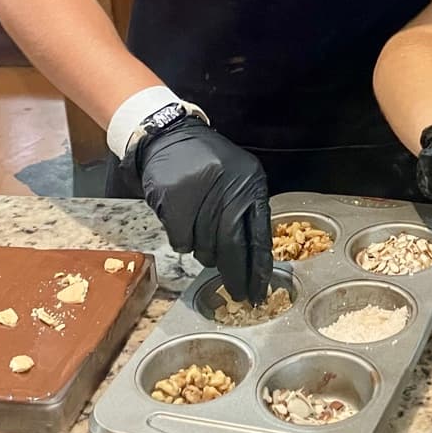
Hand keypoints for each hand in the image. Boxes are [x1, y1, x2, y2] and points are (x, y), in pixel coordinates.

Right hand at [125, 119, 272, 303]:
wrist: (172, 137)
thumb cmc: (210, 164)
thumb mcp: (240, 180)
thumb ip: (249, 213)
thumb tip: (255, 262)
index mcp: (251, 185)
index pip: (260, 236)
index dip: (259, 268)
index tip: (259, 291)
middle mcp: (229, 190)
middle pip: (234, 248)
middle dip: (236, 276)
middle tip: (238, 295)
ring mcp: (201, 195)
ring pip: (206, 249)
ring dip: (206, 253)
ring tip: (203, 237)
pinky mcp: (174, 200)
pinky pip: (182, 242)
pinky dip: (184, 242)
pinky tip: (184, 226)